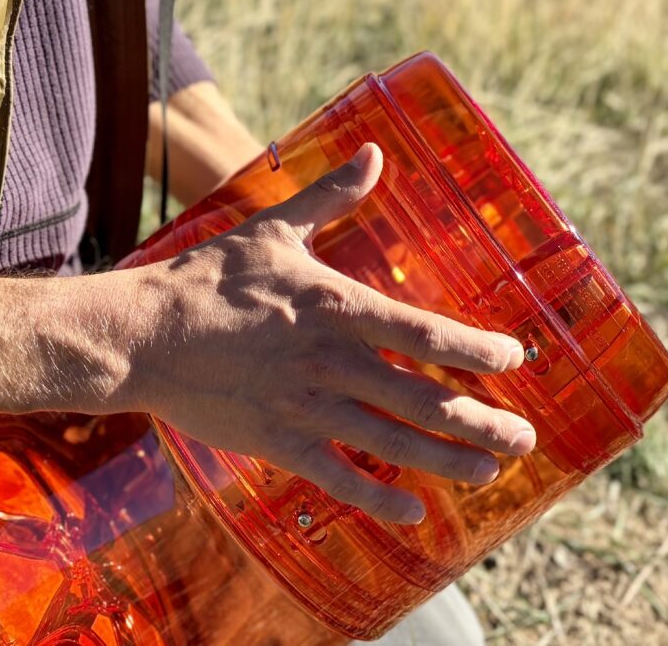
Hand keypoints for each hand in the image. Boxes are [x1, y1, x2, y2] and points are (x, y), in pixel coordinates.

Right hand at [123, 143, 535, 523]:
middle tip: (525, 437)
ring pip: (393, 442)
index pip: (427, 332)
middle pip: (424, 398)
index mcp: (337, 307)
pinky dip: (377, 498)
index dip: (478, 350)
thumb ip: (330, 196)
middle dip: (482, 421)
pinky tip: (414, 514)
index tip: (516, 359)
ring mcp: (307, 407)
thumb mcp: (273, 228)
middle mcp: (333, 362)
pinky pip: (337, 478)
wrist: (142, 335)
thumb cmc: (207, 279)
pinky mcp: (277, 443)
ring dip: (448, 460)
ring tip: (492, 472)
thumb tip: (375, 153)